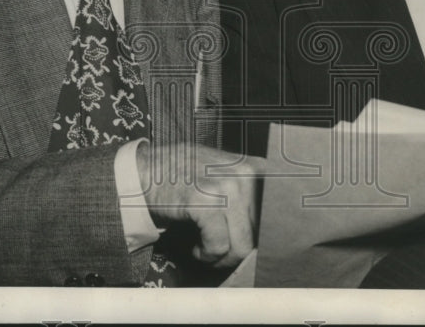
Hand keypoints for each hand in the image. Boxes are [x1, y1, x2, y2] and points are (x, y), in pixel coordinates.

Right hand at [137, 142, 264, 267]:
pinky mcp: (206, 203)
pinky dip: (206, 254)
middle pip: (260, 234)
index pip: (280, 211)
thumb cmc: (182, 175)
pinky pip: (218, 247)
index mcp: (253, 167)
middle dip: (239, 249)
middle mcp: (245, 174)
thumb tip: (271, 230)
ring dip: (222, 256)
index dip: (270, 235)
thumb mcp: (222, 171)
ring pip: (242, 246)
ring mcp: (226, 187)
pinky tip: (196, 246)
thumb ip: (248, 191)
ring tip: (206, 246)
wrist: (144, 170)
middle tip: (219, 247)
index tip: (258, 247)